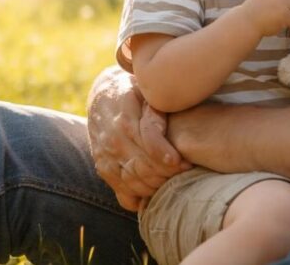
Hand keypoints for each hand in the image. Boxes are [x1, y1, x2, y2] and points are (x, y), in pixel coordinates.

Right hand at [87, 70, 190, 210]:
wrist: (103, 95)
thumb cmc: (134, 92)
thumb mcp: (146, 92)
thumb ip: (155, 110)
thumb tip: (164, 131)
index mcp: (125, 121)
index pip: (149, 147)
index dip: (169, 158)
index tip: (186, 163)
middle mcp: (112, 142)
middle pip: (143, 169)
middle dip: (167, 174)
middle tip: (186, 172)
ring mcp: (106, 158)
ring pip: (133, 184)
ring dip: (156, 186)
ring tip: (174, 181)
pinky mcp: (103, 169)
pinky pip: (122, 192)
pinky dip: (140, 198)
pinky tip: (155, 192)